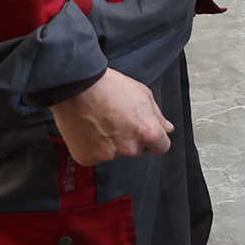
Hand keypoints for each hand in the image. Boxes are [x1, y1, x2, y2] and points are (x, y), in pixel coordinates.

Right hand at [51, 68, 172, 165]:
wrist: (77, 87)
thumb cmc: (109, 87)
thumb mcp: (144, 95)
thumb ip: (158, 116)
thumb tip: (166, 128)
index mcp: (148, 132)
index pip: (161, 148)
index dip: (155, 140)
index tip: (148, 136)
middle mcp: (130, 147)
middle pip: (137, 150)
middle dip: (131, 139)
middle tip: (117, 121)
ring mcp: (108, 154)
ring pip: (115, 153)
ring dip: (111, 143)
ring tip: (100, 121)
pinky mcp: (88, 158)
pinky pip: (95, 155)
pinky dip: (92, 146)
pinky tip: (89, 129)